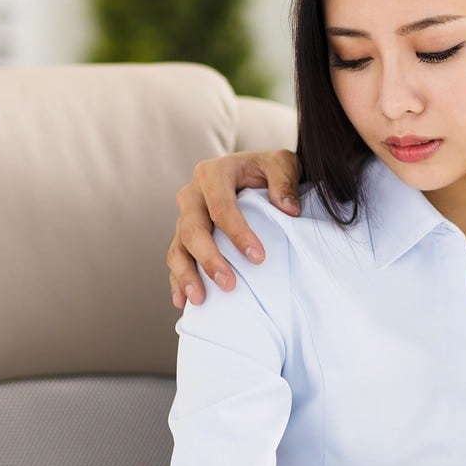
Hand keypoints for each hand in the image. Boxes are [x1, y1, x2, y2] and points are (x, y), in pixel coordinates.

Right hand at [167, 149, 300, 308]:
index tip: (258, 258)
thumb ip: (284, 180)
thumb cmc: (268, 169)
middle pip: (193, 229)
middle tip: (229, 284)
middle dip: (209, 259)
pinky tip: (182, 301)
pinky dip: (178, 280)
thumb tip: (288, 210)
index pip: (221, 206)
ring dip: (186, 274)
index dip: (238, 233)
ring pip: (178, 246)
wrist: (254, 172)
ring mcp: (185, 216)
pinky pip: (176, 258)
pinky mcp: (184, 234)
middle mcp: (193, 194)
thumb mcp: (282, 163)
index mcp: (213, 173)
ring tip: (199, 299)